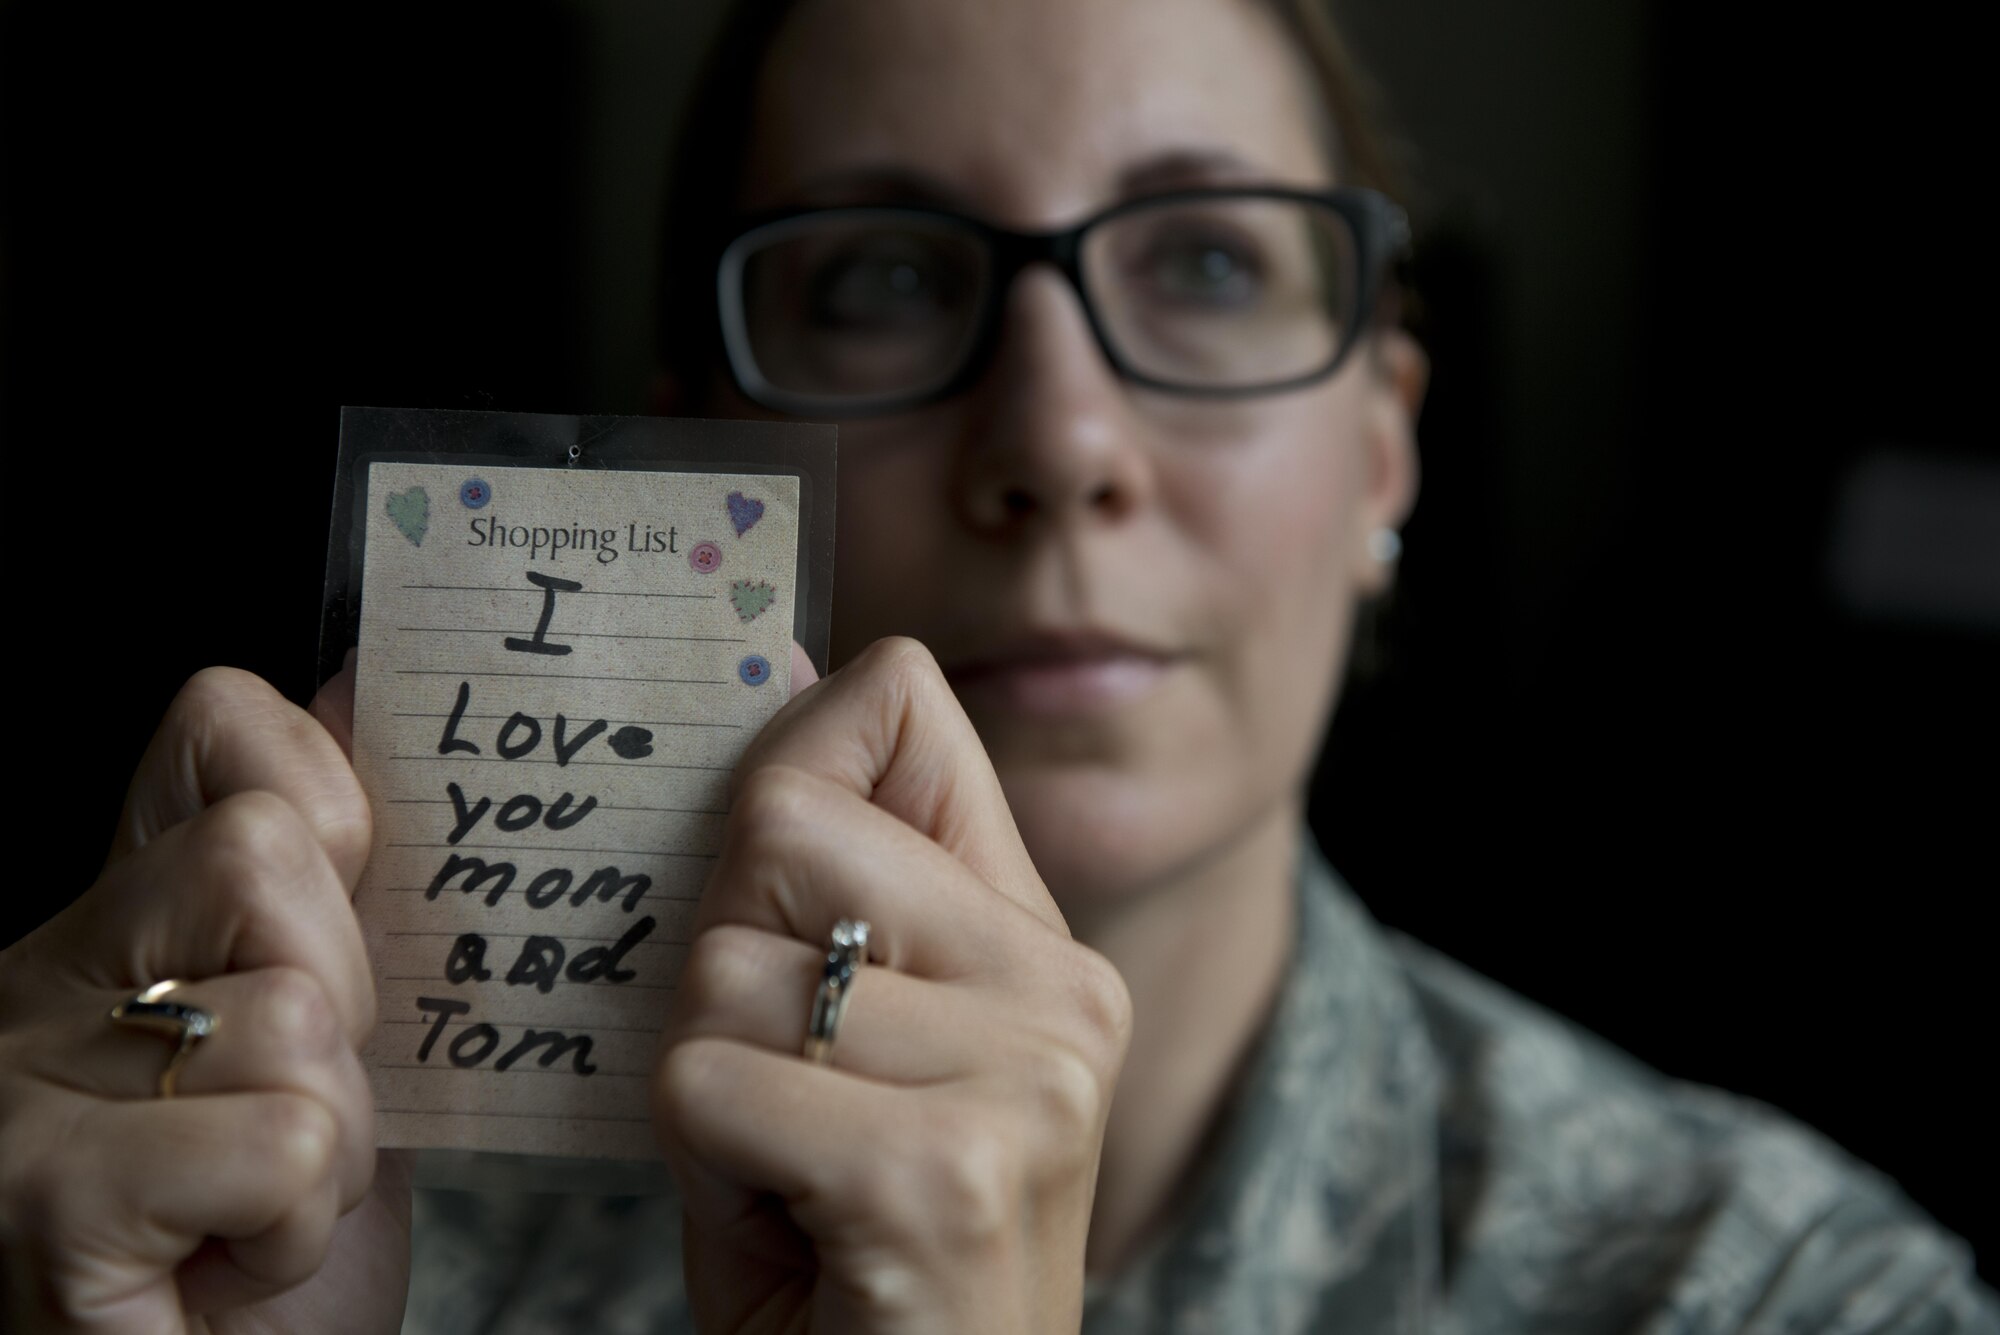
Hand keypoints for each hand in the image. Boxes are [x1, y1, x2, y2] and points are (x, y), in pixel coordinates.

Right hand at [0, 666, 408, 1333]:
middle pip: (270, 850)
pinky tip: (236, 1256)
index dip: (325, 787)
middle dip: (350, 989)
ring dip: (338, 1133)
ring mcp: (31, 1083)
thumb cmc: (258, 1226)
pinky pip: (281, 1138)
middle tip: (307, 1098)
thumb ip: (342, 891)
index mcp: (125, 917)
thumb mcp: (328, 1032)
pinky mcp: (54, 1197)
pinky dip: (299, 1218)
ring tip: (268, 1195)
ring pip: (296, 1011)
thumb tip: (365, 696)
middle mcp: (46, 974)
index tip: (353, 895)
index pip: (220, 726)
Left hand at [655, 638, 1133, 1333]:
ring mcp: (1022, 1076)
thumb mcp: (846, 1042)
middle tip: (776, 1085)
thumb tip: (786, 660)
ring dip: (704, 1087)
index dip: (790, 757)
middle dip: (722, 964)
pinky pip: (708, 1081)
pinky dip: (702, 1164)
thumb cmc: (848, 1247)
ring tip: (785, 1168)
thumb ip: (827, 876)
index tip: (757, 864)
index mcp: (1035, 938)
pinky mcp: (945, 1168)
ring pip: (728, 970)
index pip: (904, 711)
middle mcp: (1058, 987)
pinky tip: (789, 1221)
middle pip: (783, 823)